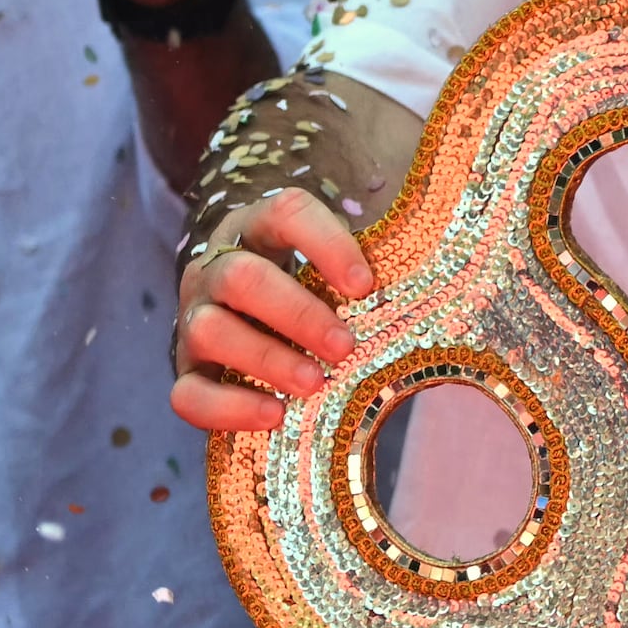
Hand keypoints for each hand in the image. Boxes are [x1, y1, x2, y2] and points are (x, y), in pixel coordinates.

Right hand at [171, 188, 379, 432]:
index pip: (285, 213)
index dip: (325, 244)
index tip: (366, 285)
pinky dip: (228, 406)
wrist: (243, 314)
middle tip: (345, 346)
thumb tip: (443, 275)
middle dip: (298, 314)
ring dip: (266, 358)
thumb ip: (370, 265)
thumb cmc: (309, 288)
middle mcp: (215, 268)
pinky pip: (187, 393)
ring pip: (210, 330)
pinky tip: (274, 415)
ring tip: (314, 383)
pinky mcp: (185, 372)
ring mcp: (194, 320)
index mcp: (257, 229)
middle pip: (242, 277)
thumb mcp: (332, 264)